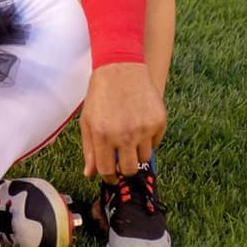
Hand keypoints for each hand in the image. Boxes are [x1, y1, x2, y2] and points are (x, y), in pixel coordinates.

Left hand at [79, 61, 165, 180]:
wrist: (121, 69)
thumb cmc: (101, 95)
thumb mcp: (87, 121)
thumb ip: (89, 149)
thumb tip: (90, 173)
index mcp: (103, 135)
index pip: (107, 171)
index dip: (109, 177)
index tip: (111, 175)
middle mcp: (124, 135)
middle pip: (129, 170)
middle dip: (124, 170)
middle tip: (122, 161)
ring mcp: (144, 129)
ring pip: (144, 158)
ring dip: (136, 152)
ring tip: (129, 136)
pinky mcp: (159, 122)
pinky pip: (156, 142)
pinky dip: (149, 139)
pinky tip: (139, 124)